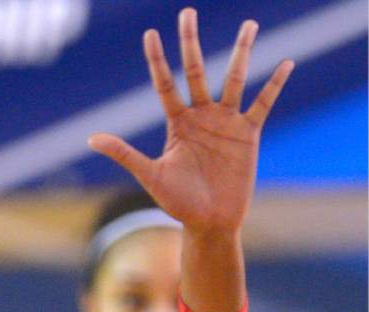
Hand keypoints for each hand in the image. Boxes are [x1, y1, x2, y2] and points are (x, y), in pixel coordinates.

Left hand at [89, 8, 293, 234]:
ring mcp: (226, 123)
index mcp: (178, 124)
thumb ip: (124, 153)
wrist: (209, 224)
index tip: (150, 34)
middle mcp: (201, 117)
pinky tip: (286, 63)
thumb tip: (91, 138)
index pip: (165, 84)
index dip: (157, 60)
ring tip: (250, 23)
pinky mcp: (248, 134)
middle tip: (187, 12)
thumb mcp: (150, 175)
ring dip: (242, 51)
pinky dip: (274, 85)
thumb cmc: (178, 203)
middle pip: (196, 71)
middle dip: (191, 42)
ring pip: (234, 79)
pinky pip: (263, 104)